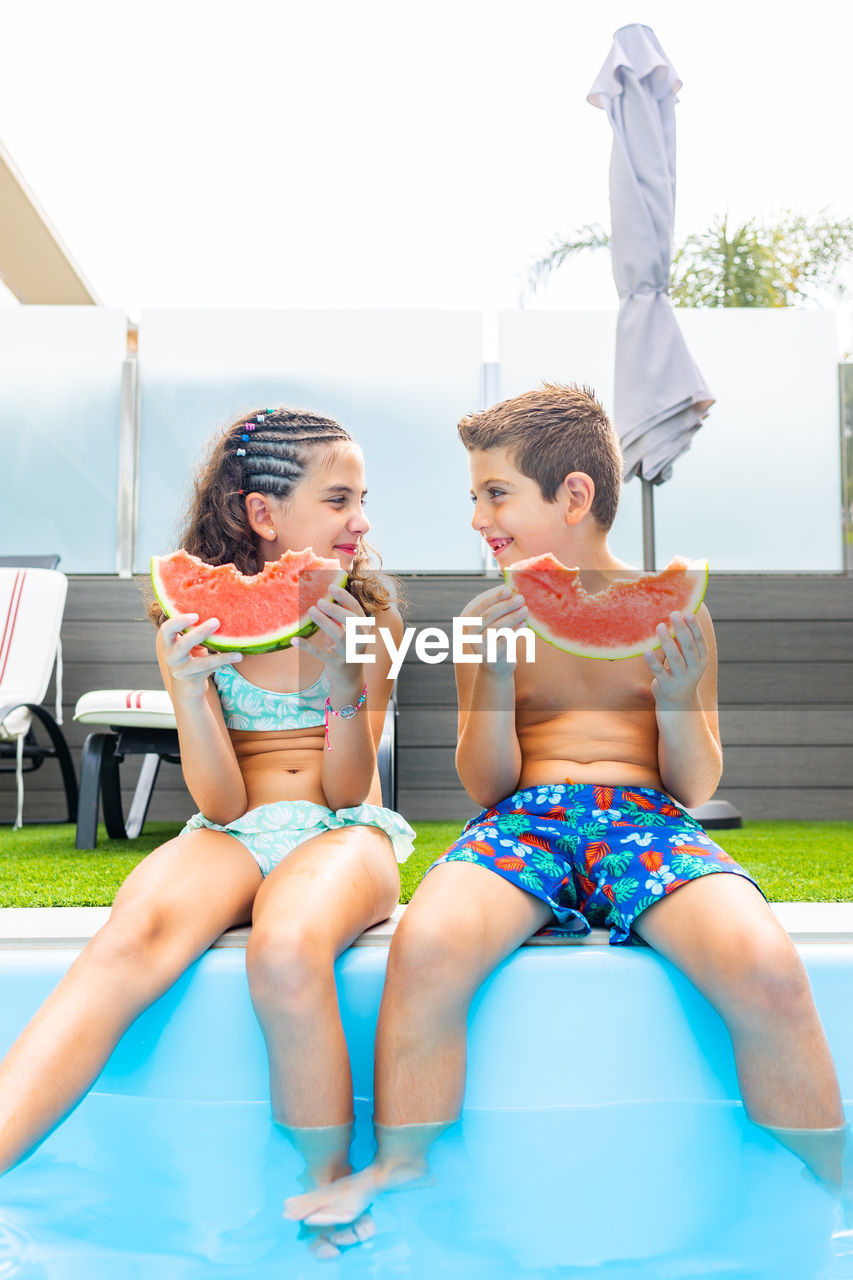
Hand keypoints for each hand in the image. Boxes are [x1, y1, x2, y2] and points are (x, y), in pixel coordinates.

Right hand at [159, 613, 239, 703]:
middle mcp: (170, 656)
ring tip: (234, 644)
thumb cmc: (190, 657)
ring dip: (219, 654)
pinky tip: (238, 656)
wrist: (185, 687)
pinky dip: (224, 660)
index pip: (167, 629)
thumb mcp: (188, 642)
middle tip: (216, 622)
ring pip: (200, 662)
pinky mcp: (192, 679)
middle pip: (182, 644)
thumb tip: (214, 607)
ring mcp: (181, 670)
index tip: (195, 615)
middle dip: (199, 633)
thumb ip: (193, 629)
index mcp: (168, 642)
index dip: (179, 621)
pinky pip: (211, 669)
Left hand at [292, 584, 365, 699]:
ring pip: (339, 635)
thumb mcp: (344, 632)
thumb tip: (322, 598)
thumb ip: (337, 618)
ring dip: (324, 622)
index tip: (330, 586)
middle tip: (319, 601)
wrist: (349, 679)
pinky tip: (294, 640)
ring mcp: (349, 653)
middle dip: (335, 609)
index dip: (344, 597)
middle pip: (351, 621)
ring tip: (311, 611)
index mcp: (363, 629)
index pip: (356, 609)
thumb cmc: (344, 650)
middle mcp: (360, 640)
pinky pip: (321, 654)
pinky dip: (307, 647)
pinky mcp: (337, 664)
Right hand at [460, 584, 527, 676]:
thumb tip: (513, 585)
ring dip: (512, 617)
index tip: (509, 588)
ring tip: (526, 610)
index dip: (494, 597)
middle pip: (488, 616)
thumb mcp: (495, 620)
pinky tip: (525, 625)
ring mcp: (479, 646)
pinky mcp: (491, 656)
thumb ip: (500, 604)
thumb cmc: (497, 636)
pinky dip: (516, 632)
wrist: (495, 665)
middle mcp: (470, 633)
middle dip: (506, 605)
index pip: (480, 605)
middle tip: (521, 598)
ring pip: (496, 628)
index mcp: (468, 621)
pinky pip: (504, 641)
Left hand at [643, 611, 706, 708]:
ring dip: (667, 641)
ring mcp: (681, 678)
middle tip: (673, 614)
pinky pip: (659, 670)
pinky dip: (652, 660)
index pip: (700, 641)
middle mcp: (694, 669)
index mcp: (702, 660)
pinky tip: (646, 650)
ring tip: (660, 626)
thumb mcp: (688, 659)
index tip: (687, 613)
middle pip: (688, 647)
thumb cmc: (681, 672)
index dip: (694, 627)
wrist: (677, 702)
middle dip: (682, 629)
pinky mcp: (666, 685)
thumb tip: (678, 617)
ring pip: (674, 657)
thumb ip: (684, 643)